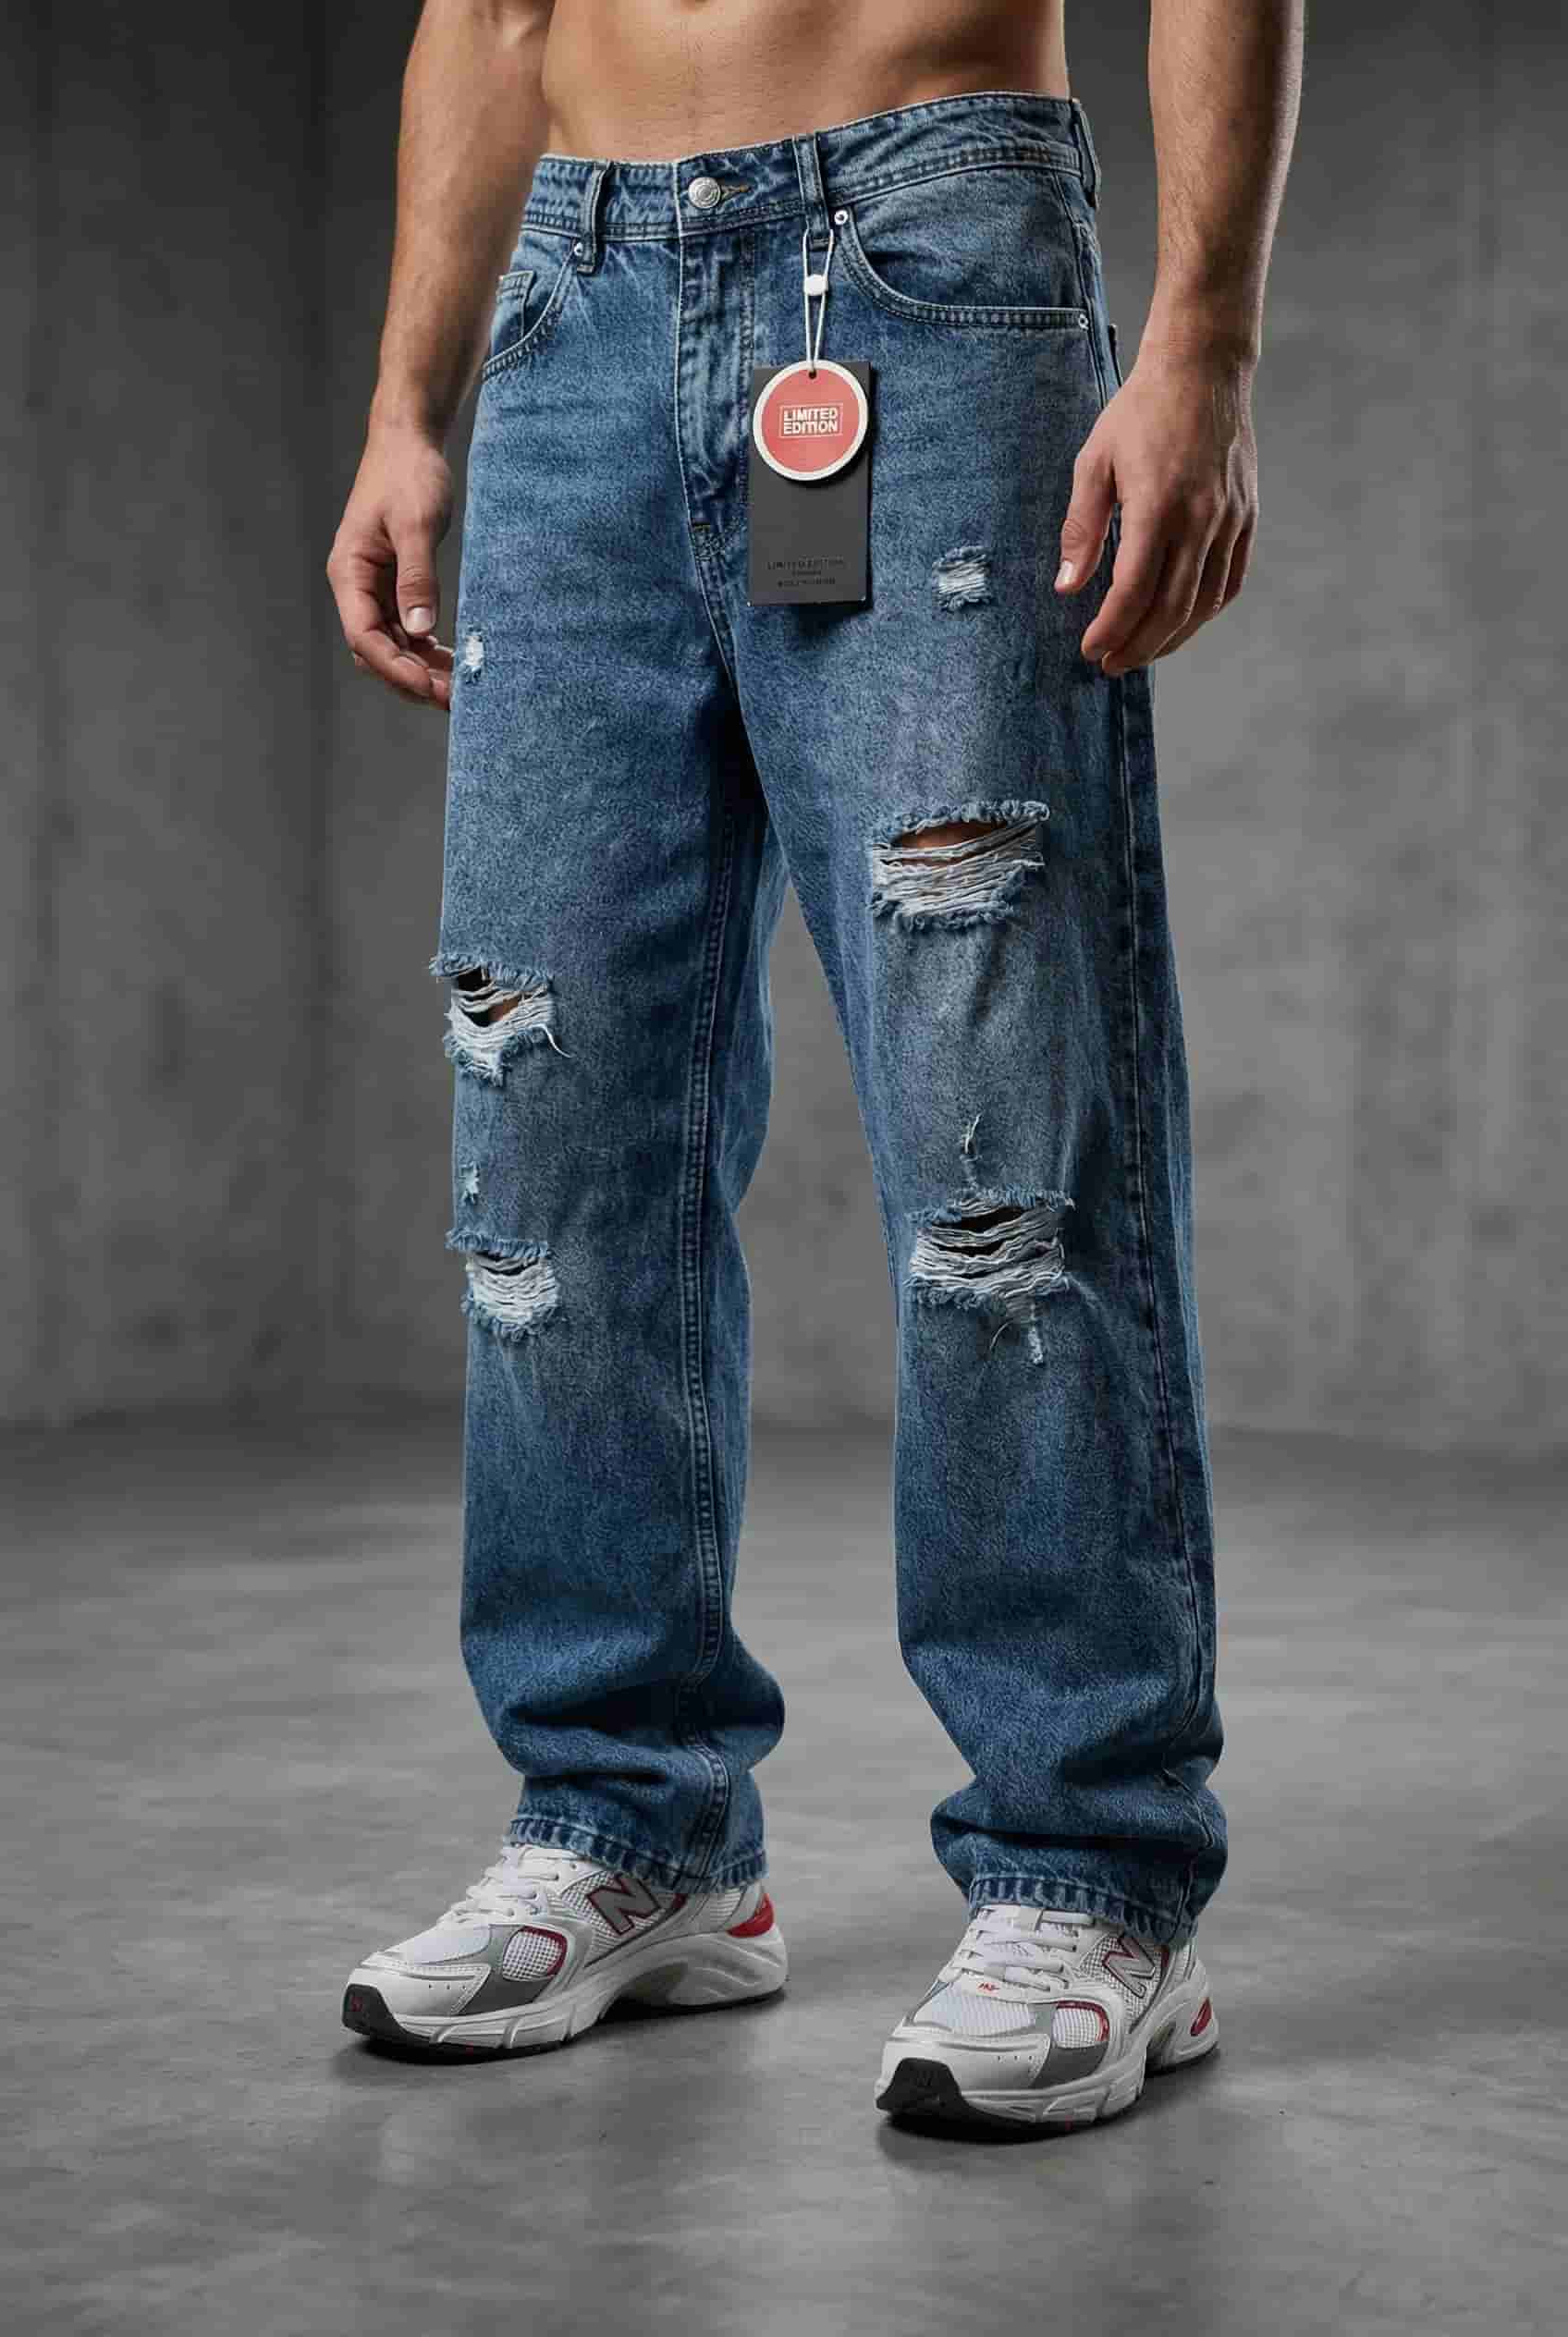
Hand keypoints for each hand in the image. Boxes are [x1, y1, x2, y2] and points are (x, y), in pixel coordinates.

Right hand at [327, 425, 455, 709]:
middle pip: (376, 652)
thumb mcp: (415, 524)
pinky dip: (428, 651)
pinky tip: (454, 664)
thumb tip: (421, 630)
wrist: (409, 442)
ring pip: (393, 646)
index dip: (396, 668)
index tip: (430, 686)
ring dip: (422, 671)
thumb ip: (416, 577)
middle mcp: (356, 587)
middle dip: (410, 679)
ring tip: (459, 690)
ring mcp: (375, 589)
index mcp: (349, 573)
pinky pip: (407, 630)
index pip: (364, 637)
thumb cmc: (408, 474)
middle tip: (454, 699)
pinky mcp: (395, 586)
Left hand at [1055, 347, 1257, 675]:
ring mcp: (1230, 519)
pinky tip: (1181, 623)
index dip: (1111, 629)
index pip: (1133, 591)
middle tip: (1110, 664)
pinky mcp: (1247, 516)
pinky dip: (1205, 611)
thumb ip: (1081, 528)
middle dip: (1138, 646)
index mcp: (1157, 506)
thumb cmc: (1140, 411)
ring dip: (1171, 638)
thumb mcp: (1094, 462)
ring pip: (1204, 603)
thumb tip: (1066, 587)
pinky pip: (1230, 581)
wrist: (1203, 368)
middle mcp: (1200, 519)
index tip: (1090, 650)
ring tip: (1141, 652)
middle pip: (1171, 608)